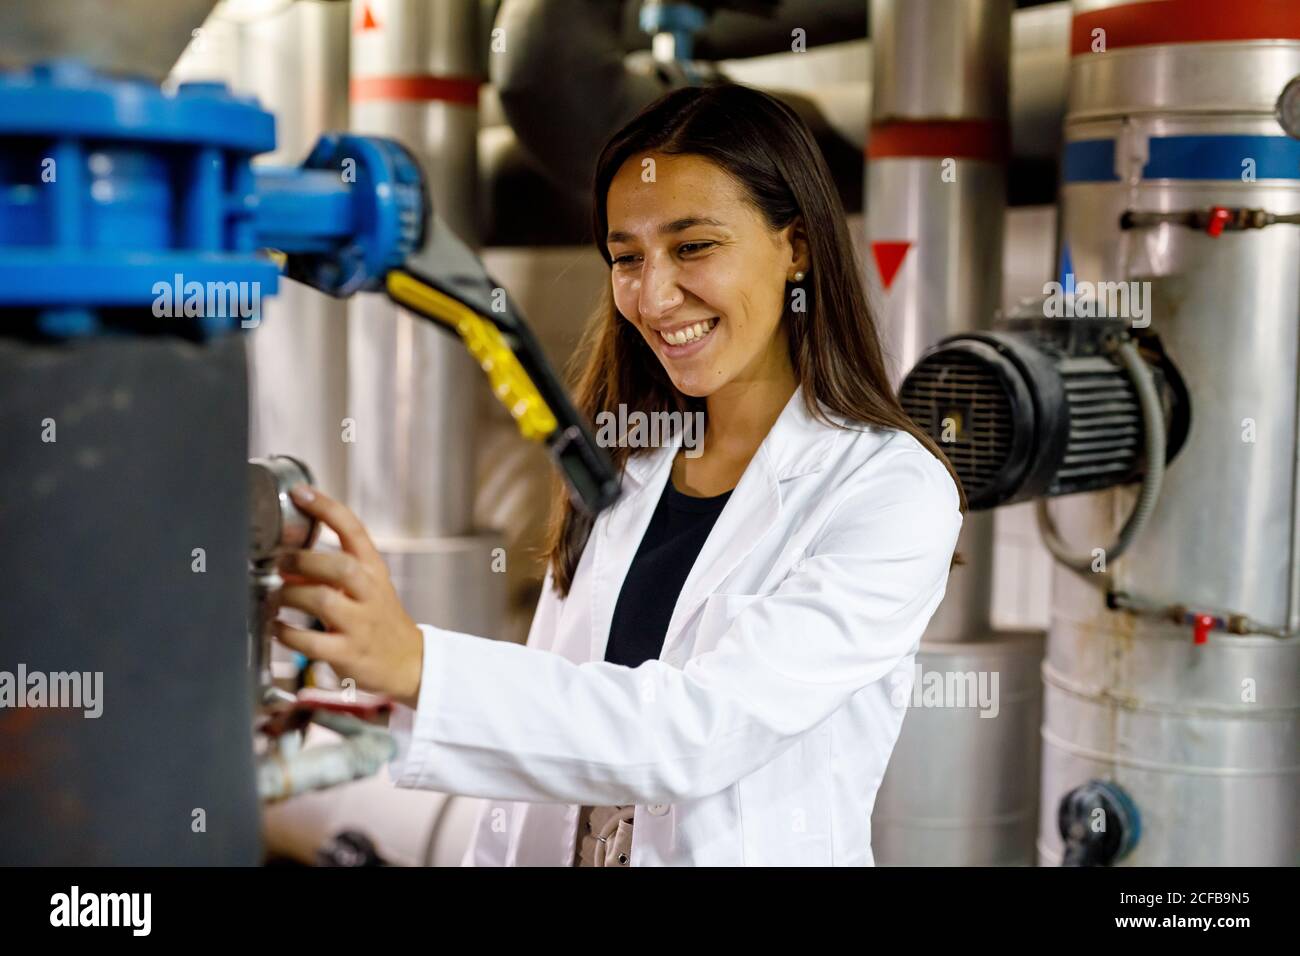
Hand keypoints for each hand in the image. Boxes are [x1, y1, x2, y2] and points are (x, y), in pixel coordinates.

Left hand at [274, 485, 423, 708]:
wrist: (407, 662)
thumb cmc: (378, 619)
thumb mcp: (366, 586)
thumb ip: (328, 572)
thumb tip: (284, 564)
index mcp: (374, 570)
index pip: (354, 530)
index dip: (326, 508)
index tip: (300, 492)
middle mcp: (370, 593)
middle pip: (339, 566)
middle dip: (303, 561)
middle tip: (280, 562)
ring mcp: (361, 624)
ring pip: (322, 601)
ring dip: (290, 596)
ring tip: (276, 598)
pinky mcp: (348, 653)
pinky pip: (310, 641)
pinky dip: (286, 633)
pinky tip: (277, 628)